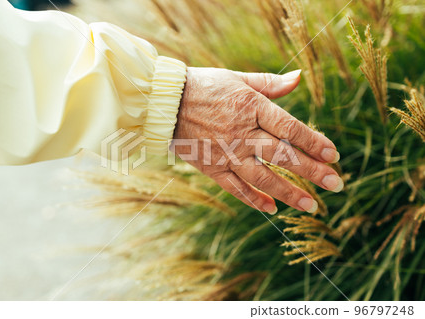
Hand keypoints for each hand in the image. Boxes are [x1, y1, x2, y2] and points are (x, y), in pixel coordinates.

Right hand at [172, 67, 341, 213]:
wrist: (165, 103)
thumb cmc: (205, 86)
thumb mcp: (238, 79)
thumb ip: (270, 83)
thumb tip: (300, 77)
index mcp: (251, 107)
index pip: (290, 128)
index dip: (314, 142)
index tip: (334, 156)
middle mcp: (241, 133)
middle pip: (282, 156)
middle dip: (312, 171)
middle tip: (336, 184)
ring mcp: (226, 154)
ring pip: (262, 178)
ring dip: (289, 193)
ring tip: (312, 206)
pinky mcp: (212, 168)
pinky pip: (235, 188)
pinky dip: (254, 199)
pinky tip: (272, 209)